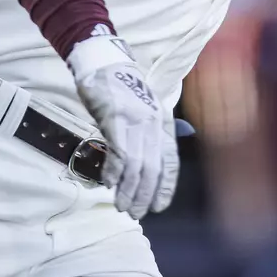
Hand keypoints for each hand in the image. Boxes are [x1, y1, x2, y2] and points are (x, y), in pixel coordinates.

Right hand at [67, 34, 178, 217]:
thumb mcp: (147, 111)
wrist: (106, 64)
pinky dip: (114, 172)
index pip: (170, 163)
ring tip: (121, 205)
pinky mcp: (115, 120)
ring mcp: (135, 122)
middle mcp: (153, 125)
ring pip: (136, 166)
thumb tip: (150, 165)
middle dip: (144, 195)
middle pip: (152, 169)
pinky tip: (110, 184)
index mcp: (163, 124)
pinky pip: (118, 153)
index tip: (159, 206)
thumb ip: (151, 135)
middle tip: (135, 212)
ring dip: (128, 190)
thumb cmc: (125, 89)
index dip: (165, 187)